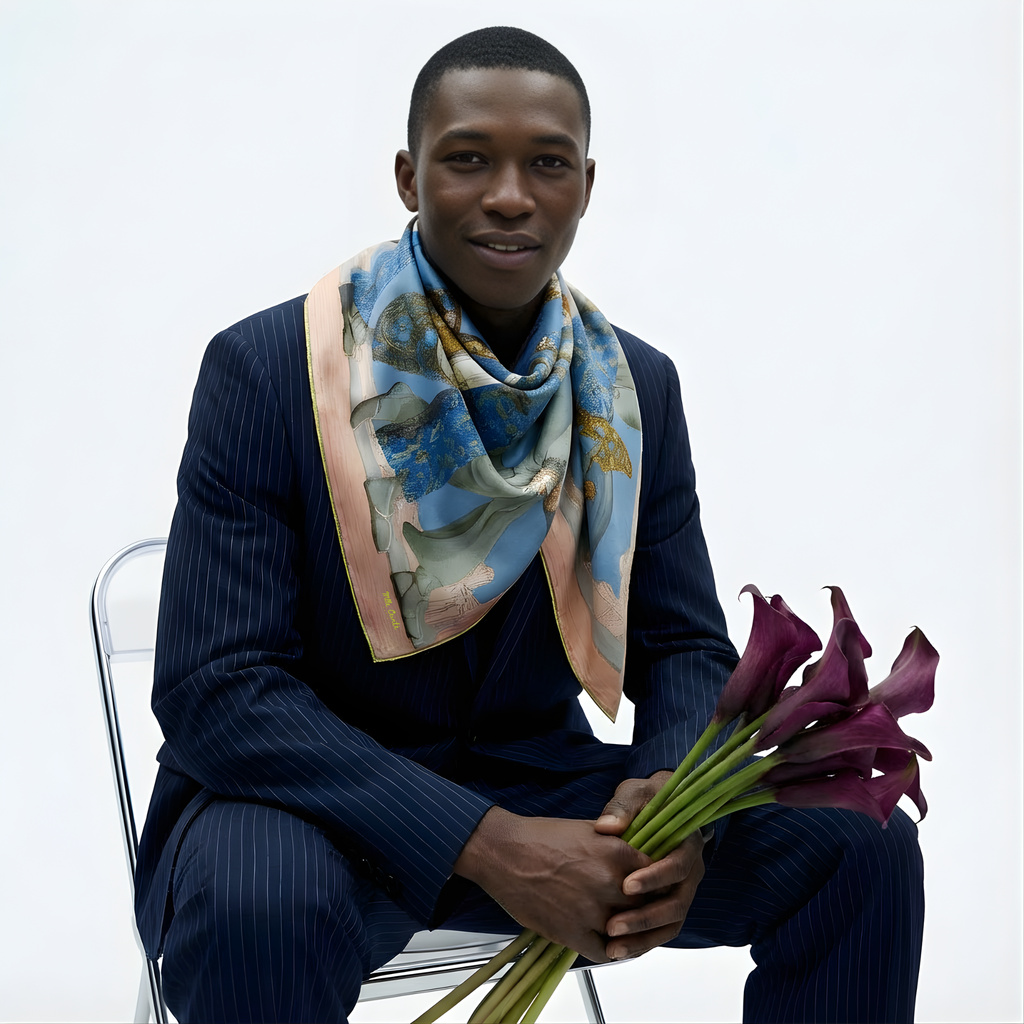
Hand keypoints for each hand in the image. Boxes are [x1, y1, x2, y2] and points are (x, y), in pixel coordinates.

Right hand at [453, 806, 650, 962]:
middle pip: (647, 905)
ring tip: (625, 928)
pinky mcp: (571, 933)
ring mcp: (591, 910)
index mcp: (616, 852)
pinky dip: (610, 950)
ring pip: (629, 931)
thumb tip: (639, 855)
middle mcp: (608, 882)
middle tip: (640, 908)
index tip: (653, 887)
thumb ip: (618, 845)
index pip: (657, 876)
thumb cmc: (541, 837)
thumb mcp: (589, 830)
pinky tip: (607, 942)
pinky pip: (605, 953)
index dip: (656, 883)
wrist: (504, 852)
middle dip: (645, 907)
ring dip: (628, 932)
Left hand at [593, 771, 708, 959]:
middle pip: (676, 903)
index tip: (627, 885)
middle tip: (614, 926)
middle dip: (645, 918)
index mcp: (687, 844)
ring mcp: (681, 891)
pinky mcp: (667, 904)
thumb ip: (623, 807)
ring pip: (670, 923)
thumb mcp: (635, 794)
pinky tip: (616, 949)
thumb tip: (608, 826)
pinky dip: (642, 942)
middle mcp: (690, 872)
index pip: (678, 866)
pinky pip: (660, 929)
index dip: (655, 878)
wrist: (656, 808)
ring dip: (643, 937)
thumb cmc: (647, 800)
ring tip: (613, 947)